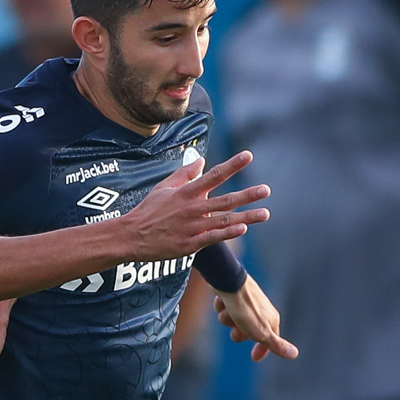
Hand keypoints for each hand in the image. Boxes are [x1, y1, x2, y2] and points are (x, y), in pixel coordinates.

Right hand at [119, 153, 268, 261]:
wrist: (132, 236)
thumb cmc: (149, 210)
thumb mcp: (164, 187)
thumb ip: (185, 174)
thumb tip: (202, 161)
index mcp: (187, 192)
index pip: (214, 175)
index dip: (233, 165)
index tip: (248, 156)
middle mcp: (193, 208)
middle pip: (226, 199)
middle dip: (248, 194)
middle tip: (266, 190)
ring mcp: (193, 226)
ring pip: (225, 220)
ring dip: (247, 216)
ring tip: (265, 213)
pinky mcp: (191, 244)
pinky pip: (214, 237)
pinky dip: (229, 233)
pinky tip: (243, 228)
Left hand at [214, 277, 297, 362]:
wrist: (229, 281)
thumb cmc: (246, 308)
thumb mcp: (262, 332)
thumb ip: (277, 345)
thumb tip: (295, 354)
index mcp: (271, 319)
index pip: (270, 340)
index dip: (263, 350)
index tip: (254, 358)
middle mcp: (260, 310)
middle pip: (247, 333)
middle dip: (238, 333)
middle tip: (235, 329)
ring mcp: (247, 303)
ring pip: (232, 321)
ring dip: (226, 318)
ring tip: (227, 311)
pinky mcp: (234, 296)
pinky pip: (225, 308)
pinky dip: (222, 306)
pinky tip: (223, 300)